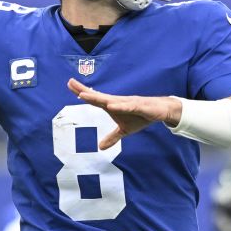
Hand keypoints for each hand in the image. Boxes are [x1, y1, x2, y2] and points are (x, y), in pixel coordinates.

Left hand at [67, 78, 182, 149]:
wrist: (161, 111)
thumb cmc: (141, 117)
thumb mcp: (125, 131)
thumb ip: (112, 137)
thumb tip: (100, 147)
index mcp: (113, 105)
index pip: (95, 98)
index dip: (82, 92)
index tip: (69, 85)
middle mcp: (118, 101)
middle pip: (98, 96)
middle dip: (84, 91)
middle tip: (70, 83)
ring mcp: (128, 102)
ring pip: (111, 100)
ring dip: (97, 98)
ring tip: (84, 96)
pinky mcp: (140, 106)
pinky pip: (129, 106)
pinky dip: (120, 106)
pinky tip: (111, 105)